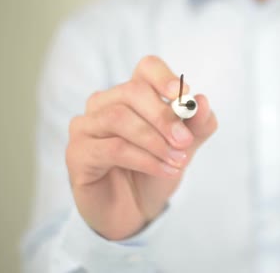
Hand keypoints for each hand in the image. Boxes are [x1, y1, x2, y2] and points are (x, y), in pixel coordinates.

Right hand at [65, 56, 217, 239]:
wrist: (134, 211)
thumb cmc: (154, 170)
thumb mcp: (184, 147)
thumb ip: (196, 125)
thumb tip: (202, 102)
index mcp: (132, 95)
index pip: (146, 68)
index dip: (164, 77)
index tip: (184, 96)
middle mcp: (105, 103)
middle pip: (132, 91)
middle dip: (163, 116)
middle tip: (185, 141)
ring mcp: (86, 126)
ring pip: (119, 118)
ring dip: (155, 141)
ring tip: (178, 161)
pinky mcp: (77, 152)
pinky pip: (112, 148)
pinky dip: (144, 159)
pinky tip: (164, 170)